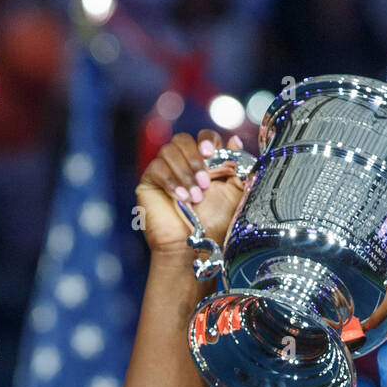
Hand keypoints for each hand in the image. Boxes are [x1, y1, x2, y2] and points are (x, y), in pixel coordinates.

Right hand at [136, 130, 246, 257]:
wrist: (194, 248)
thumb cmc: (214, 226)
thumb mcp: (234, 194)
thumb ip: (237, 167)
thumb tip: (235, 140)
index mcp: (205, 164)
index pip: (203, 138)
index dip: (207, 140)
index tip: (211, 153)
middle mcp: (184, 164)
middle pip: (182, 139)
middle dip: (194, 159)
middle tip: (204, 183)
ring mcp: (165, 172)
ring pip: (168, 151)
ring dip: (184, 173)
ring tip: (194, 198)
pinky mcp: (149, 183)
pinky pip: (156, 168)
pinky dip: (170, 181)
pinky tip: (180, 198)